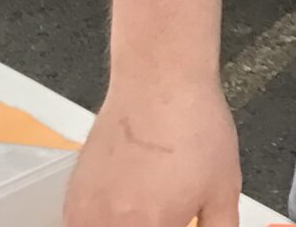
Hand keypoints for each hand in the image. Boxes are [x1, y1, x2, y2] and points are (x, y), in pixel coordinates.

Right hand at [63, 74, 239, 225]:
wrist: (160, 84)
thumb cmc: (192, 125)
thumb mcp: (224, 187)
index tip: (177, 223)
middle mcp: (110, 226)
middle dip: (152, 226)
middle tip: (163, 217)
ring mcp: (85, 215)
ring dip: (123, 225)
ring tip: (146, 207)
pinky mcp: (71, 200)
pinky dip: (102, 223)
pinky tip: (124, 206)